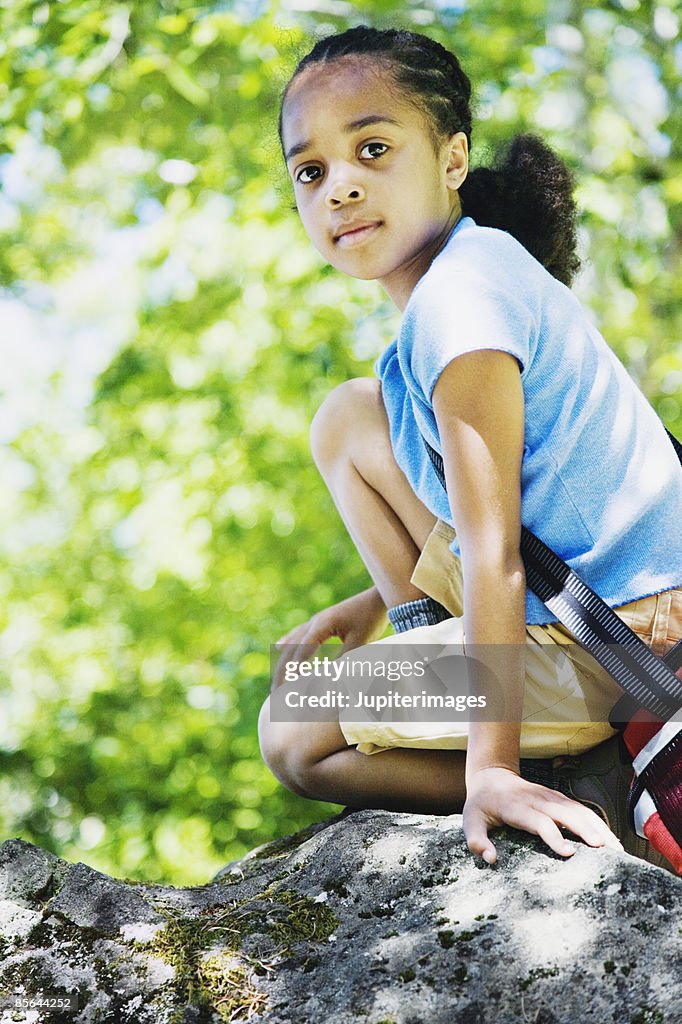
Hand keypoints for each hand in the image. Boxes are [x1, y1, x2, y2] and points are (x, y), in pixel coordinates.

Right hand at [272, 586, 386, 686]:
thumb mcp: (360, 641)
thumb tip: (332, 680)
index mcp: (322, 624)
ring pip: (292, 642)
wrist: (377, 598)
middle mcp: (314, 622)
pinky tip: (279, 648)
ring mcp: (315, 621)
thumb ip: (346, 660)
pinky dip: (288, 645)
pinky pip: (298, 634)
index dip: (296, 669)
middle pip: (291, 648)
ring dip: (283, 662)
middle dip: (282, 671)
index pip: (303, 650)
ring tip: (276, 681)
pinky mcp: (320, 622)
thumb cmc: (370, 618)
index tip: (290, 688)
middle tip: (276, 692)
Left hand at [463, 766, 623, 864]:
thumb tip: (491, 859)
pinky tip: (611, 839)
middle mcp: (538, 800)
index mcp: (517, 807)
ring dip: (599, 827)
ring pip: (579, 810)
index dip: (555, 837)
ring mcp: (551, 797)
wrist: (491, 776)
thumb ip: (477, 841)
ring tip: (617, 849)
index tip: (569, 853)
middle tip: (606, 850)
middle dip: (587, 830)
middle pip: (567, 814)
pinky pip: (581, 810)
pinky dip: (598, 823)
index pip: (540, 822)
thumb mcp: (470, 821)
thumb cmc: (481, 804)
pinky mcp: (559, 799)